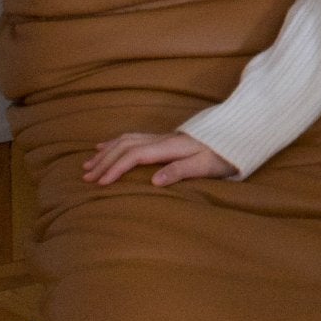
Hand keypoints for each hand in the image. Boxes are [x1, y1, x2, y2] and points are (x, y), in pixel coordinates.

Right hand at [81, 132, 237, 186]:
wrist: (235, 137)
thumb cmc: (222, 155)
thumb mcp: (205, 166)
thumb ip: (180, 171)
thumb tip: (155, 180)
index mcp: (169, 147)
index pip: (134, 156)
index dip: (116, 168)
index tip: (100, 183)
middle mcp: (161, 140)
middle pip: (124, 146)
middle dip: (103, 162)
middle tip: (86, 178)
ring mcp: (161, 138)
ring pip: (125, 140)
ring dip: (105, 152)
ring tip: (88, 164)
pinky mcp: (163, 140)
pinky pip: (132, 138)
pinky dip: (114, 143)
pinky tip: (105, 147)